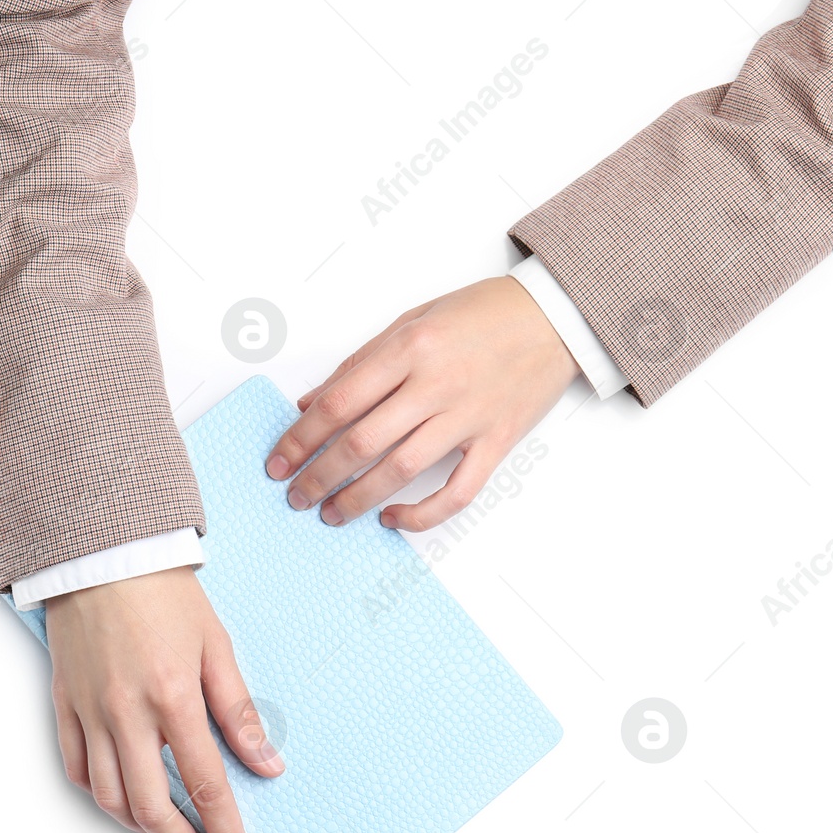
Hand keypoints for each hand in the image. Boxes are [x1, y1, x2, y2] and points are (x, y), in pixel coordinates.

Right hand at [44, 567, 282, 832]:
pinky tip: (127, 798)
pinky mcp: (63, 705)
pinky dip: (102, 795)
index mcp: (173, 696)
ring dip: (143, 829)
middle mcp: (126, 712)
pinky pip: (76, 769)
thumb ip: (240, 713)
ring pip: (109, 798)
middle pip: (152, 808)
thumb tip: (268, 766)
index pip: (206, 784)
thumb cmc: (166, 595)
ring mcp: (89, 712)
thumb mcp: (217, 647)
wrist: (105, 553)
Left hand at [266, 276, 577, 529]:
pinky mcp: (497, 442)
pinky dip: (422, 514)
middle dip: (320, 477)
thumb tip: (313, 403)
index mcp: (410, 348)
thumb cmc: (482, 314)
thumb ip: (361, 363)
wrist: (553, 316)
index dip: (301, 438)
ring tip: (332, 514)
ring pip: (401, 470)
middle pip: (362, 442)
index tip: (280, 462)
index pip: (338, 403)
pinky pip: (457, 492)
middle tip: (296, 497)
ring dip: (358, 499)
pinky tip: (394, 518)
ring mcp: (468, 417)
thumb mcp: (412, 319)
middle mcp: (436, 384)